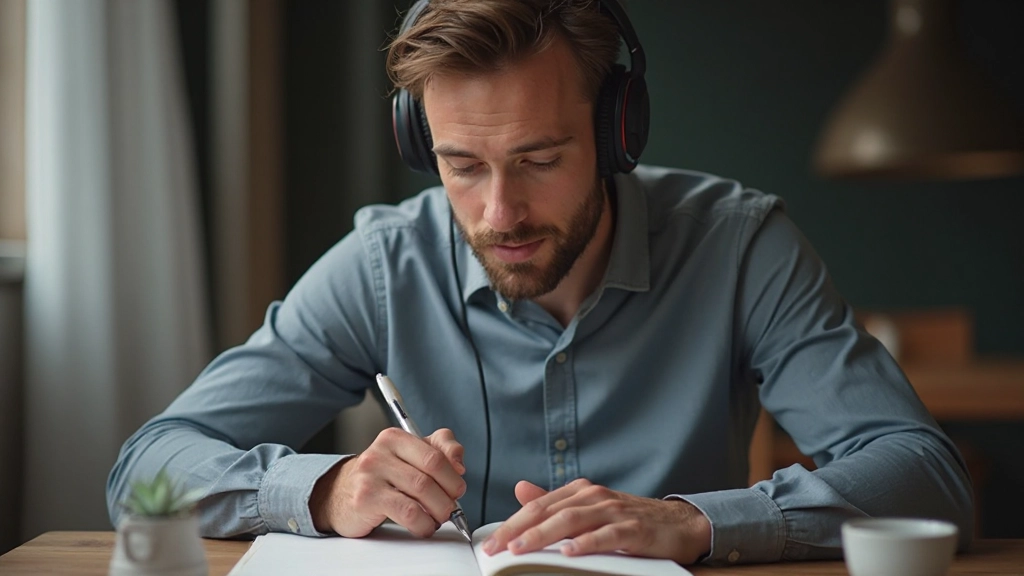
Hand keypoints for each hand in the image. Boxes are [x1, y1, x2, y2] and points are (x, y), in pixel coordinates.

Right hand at [309, 427, 465, 537]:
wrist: (338, 495)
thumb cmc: (380, 477)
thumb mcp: (408, 457)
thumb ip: (438, 450)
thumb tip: (459, 464)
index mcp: (395, 437)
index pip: (436, 452)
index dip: (453, 474)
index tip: (457, 487)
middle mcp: (381, 452)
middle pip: (431, 473)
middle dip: (449, 494)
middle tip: (451, 506)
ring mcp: (371, 474)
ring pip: (422, 492)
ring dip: (438, 511)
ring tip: (437, 518)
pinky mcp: (367, 498)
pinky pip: (408, 512)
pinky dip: (423, 523)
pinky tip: (423, 526)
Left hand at [482, 478, 710, 564]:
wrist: (679, 524)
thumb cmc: (629, 520)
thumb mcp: (589, 509)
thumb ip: (555, 503)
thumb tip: (520, 490)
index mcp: (579, 492)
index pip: (538, 506)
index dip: (512, 523)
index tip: (491, 542)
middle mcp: (593, 496)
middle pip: (549, 512)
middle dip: (519, 530)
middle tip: (497, 548)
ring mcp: (614, 511)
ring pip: (572, 521)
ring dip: (544, 535)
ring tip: (522, 548)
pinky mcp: (634, 529)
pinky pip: (607, 535)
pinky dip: (587, 543)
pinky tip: (570, 552)